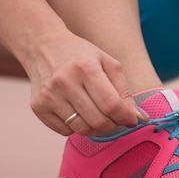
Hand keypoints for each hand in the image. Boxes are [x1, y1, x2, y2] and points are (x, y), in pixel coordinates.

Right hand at [27, 31, 143, 136]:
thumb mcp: (108, 63)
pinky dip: (76, 127)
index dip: (126, 117)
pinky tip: (78, 112)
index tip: (131, 119)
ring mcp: (49, 96)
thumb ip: (125, 91)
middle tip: (115, 118)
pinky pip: (65, 131)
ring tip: (98, 115)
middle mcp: (64, 82)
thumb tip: (140, 118)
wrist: (42, 46)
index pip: (111, 105)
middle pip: (98, 121)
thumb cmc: (81, 55)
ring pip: (82, 130)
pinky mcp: (38, 107)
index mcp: (85, 68)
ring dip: (96, 128)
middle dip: (113, 124)